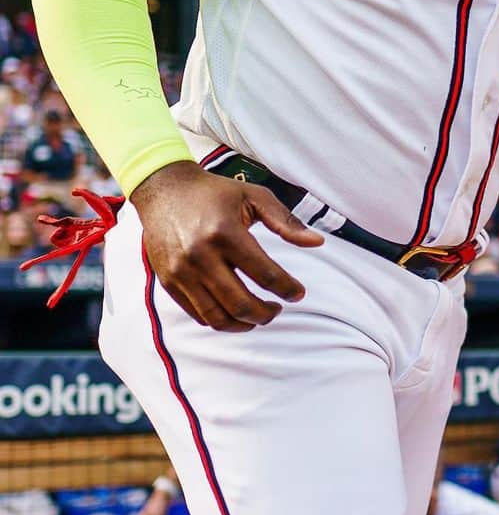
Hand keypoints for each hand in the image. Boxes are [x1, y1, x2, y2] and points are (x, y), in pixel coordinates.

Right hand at [131, 160, 323, 331]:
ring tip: (259, 315)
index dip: (287, 288)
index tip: (298, 293)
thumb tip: (318, 242)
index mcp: (225, 233)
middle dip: (266, 314)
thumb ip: (287, 221)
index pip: (264, 273)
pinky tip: (235, 312)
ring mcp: (181, 272)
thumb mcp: (254, 197)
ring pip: (217, 317)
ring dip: (244, 324)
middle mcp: (201, 256)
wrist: (165, 190)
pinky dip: (220, 320)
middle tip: (279, 309)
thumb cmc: (216, 192)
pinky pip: (198, 314)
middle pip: (240, 303)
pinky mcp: (168, 282)